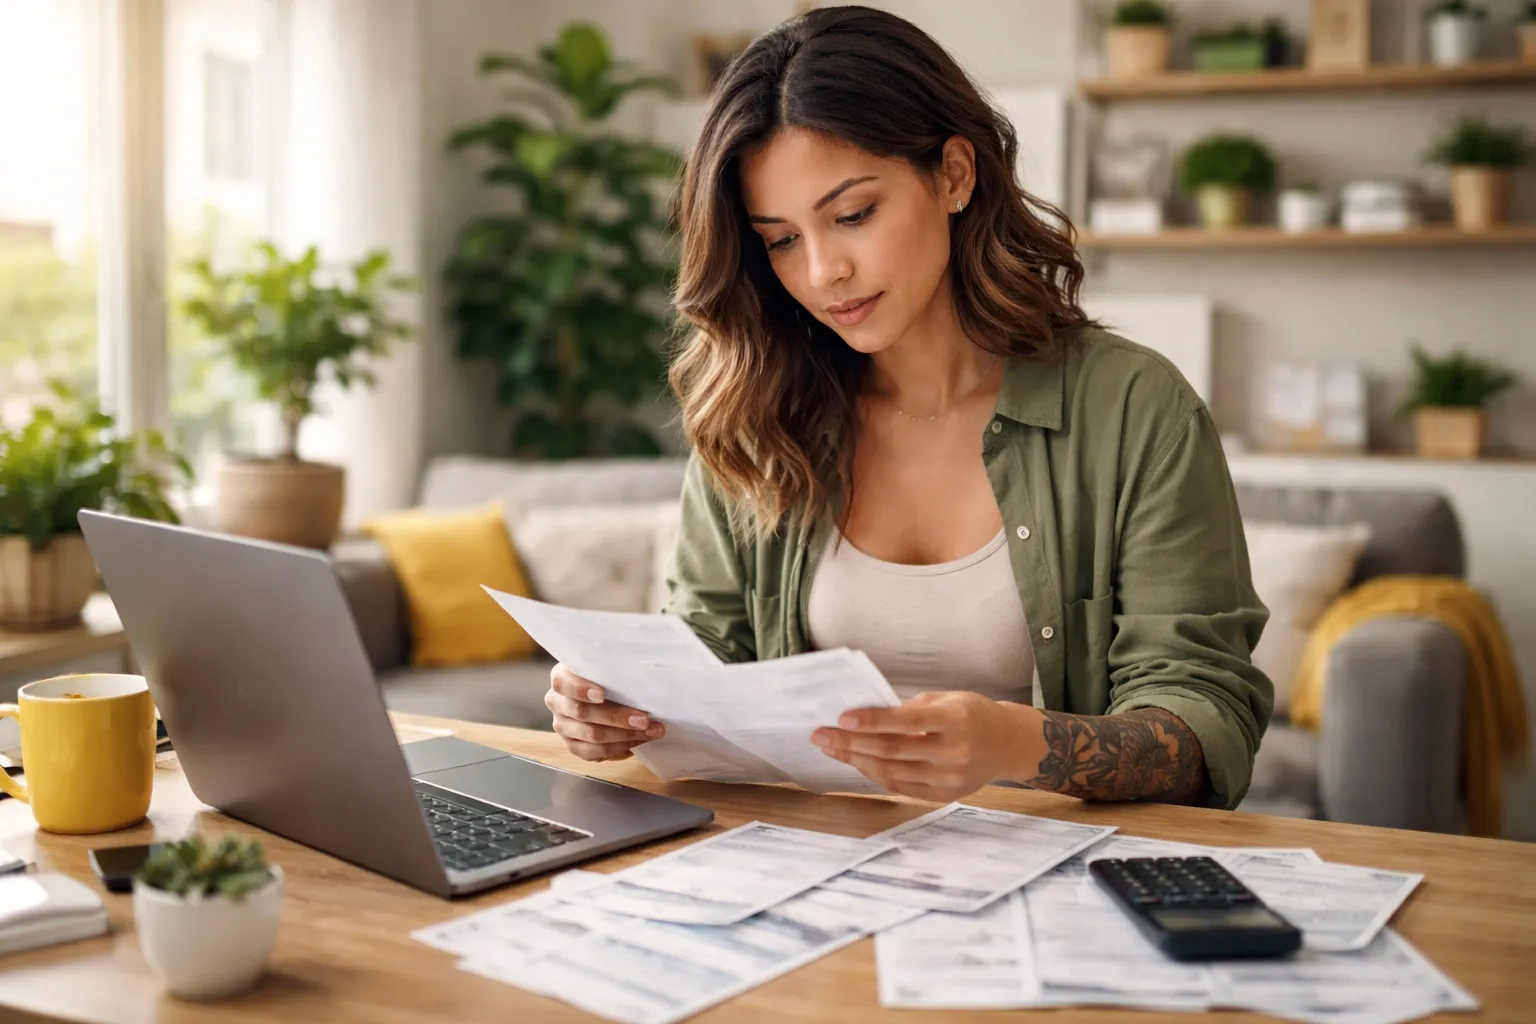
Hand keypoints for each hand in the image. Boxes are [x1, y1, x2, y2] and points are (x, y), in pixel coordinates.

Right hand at [545, 663, 664, 761]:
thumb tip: (642, 671)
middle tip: (644, 719)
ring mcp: (563, 726)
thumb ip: (614, 668)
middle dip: (617, 717)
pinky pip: (595, 753)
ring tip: (651, 731)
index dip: (581, 689)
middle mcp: (557, 702)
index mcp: (561, 678)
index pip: (563, 683)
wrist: (606, 695)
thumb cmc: (609, 677)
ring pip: (592, 736)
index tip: (602, 694)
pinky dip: (620, 748)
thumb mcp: (607, 667)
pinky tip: (639, 741)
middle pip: (583, 713)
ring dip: (626, 735)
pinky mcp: (573, 746)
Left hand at [811, 692, 1039, 801]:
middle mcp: (954, 753)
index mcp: (956, 721)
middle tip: (821, 735)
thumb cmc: (972, 714)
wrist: (1007, 744)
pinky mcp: (944, 795)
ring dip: (856, 760)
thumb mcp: (946, 699)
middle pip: (893, 751)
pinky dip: (874, 774)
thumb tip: (865, 716)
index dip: (872, 721)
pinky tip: (856, 761)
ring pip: (891, 772)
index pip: (907, 722)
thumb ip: (909, 709)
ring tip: (832, 748)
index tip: (842, 718)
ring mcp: (949, 778)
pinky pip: (900, 786)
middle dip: (852, 743)